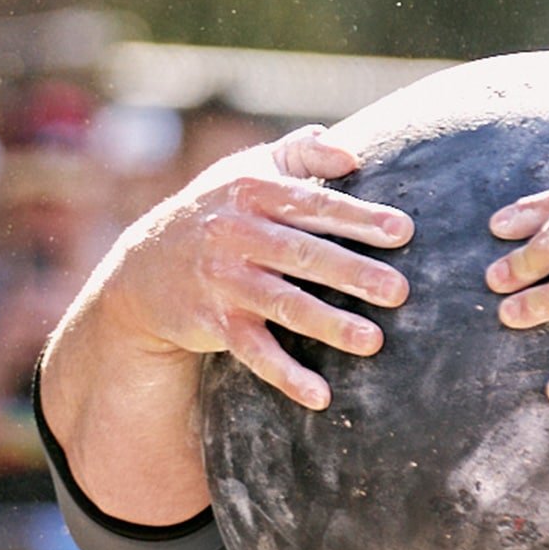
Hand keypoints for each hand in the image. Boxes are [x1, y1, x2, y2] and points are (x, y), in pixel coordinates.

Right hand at [107, 125, 412, 408]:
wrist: (144, 267)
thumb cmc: (219, 211)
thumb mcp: (250, 170)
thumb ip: (303, 153)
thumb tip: (353, 153)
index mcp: (251, 191)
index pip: (312, 204)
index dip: (357, 217)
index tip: (404, 231)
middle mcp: (235, 234)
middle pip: (302, 254)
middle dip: (352, 272)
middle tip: (400, 290)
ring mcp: (223, 281)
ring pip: (282, 304)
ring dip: (328, 324)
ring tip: (373, 341)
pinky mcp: (214, 322)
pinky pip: (254, 352)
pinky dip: (286, 375)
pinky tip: (320, 396)